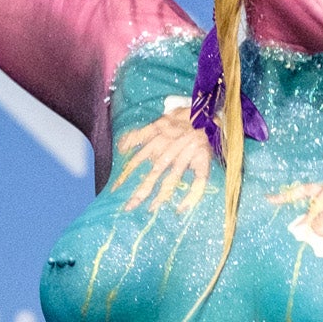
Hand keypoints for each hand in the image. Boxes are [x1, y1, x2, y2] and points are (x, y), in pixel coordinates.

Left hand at [112, 99, 212, 217]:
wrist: (207, 112)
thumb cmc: (181, 118)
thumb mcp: (157, 122)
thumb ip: (137, 135)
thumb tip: (120, 147)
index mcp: (158, 139)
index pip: (138, 159)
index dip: (126, 175)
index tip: (115, 190)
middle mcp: (170, 149)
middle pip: (154, 173)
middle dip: (141, 190)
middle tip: (129, 207)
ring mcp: (187, 156)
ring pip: (173, 178)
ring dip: (162, 195)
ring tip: (152, 210)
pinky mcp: (203, 160)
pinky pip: (199, 181)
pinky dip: (192, 196)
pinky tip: (182, 209)